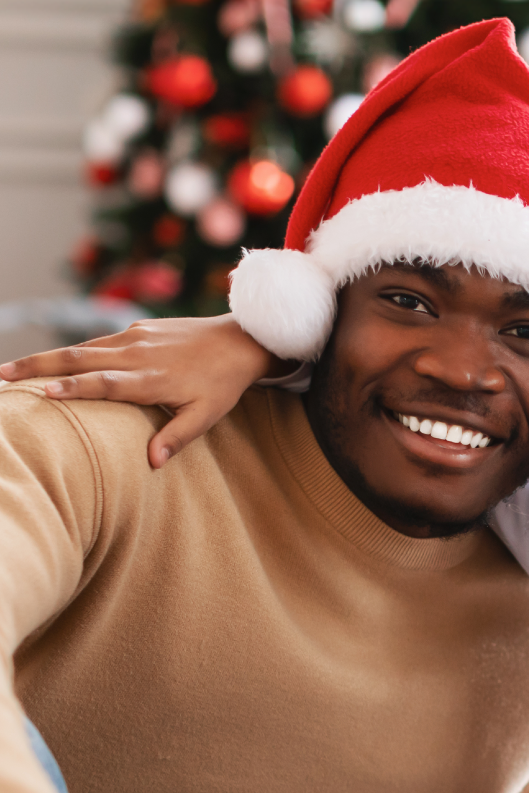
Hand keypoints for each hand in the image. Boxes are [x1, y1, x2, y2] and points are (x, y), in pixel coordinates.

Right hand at [0, 315, 287, 468]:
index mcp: (152, 378)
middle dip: (37, 367)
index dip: (73, 388)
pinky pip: (97, 342)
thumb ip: (178, 436)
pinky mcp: (137, 329)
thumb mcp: (208, 414)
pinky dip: (71, 352)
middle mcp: (138, 354)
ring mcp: (135, 338)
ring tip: (11, 370)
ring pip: (82, 348)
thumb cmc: (223, 384)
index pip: (105, 383)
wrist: (241, 339)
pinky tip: (50, 362)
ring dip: (45, 358)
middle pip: (79, 359)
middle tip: (1, 376)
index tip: (41, 392)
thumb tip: (152, 463)